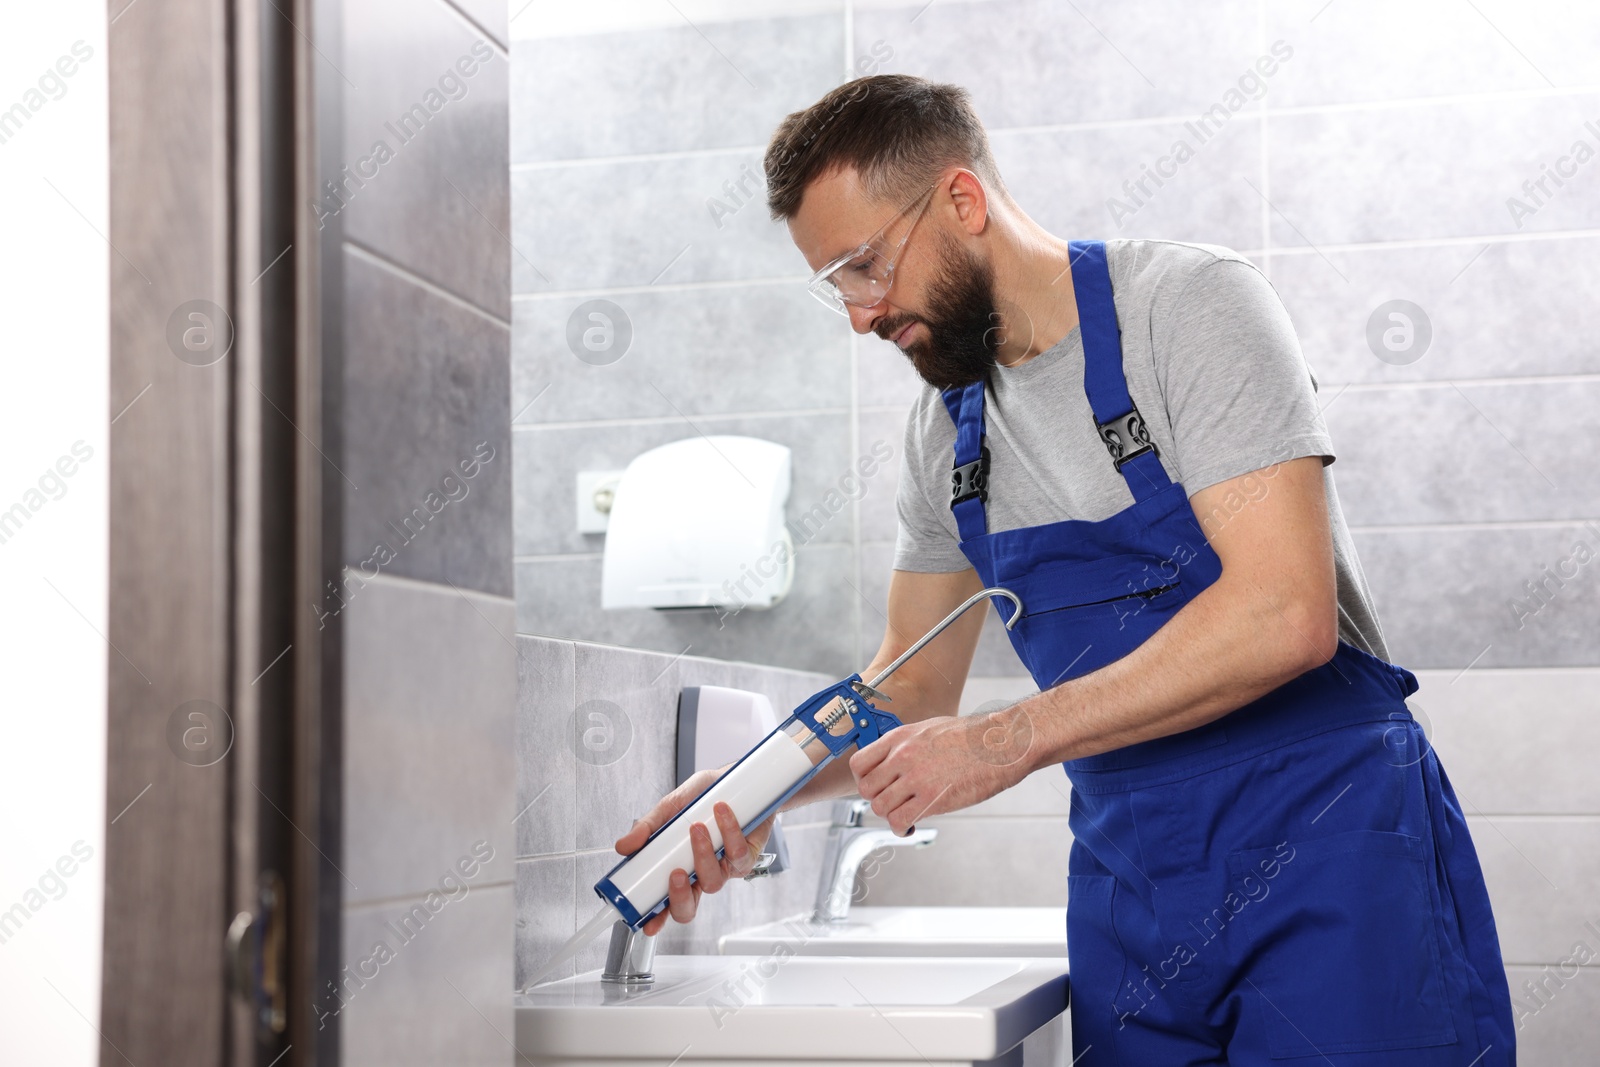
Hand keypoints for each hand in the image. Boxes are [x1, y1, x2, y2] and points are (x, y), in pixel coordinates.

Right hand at [613, 767, 775, 935]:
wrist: (732, 781)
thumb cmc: (701, 798)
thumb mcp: (668, 810)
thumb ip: (646, 828)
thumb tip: (623, 846)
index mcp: (680, 870)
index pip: (665, 903)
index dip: (656, 918)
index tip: (648, 922)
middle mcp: (701, 875)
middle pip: (689, 908)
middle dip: (680, 897)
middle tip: (675, 873)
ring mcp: (724, 869)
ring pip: (712, 881)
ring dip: (703, 854)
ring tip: (696, 827)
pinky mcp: (746, 856)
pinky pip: (737, 854)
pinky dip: (729, 832)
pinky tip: (721, 812)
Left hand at [849, 706, 1035, 834]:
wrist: (999, 744)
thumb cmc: (971, 737)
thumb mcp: (928, 729)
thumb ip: (905, 746)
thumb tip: (891, 763)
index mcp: (900, 738)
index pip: (859, 763)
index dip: (863, 779)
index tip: (874, 786)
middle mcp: (902, 756)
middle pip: (866, 788)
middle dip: (876, 799)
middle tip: (892, 802)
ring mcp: (916, 778)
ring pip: (880, 807)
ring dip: (890, 815)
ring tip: (904, 814)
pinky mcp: (932, 799)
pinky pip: (899, 820)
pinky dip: (901, 828)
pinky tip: (911, 824)